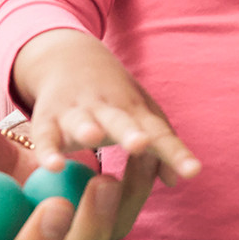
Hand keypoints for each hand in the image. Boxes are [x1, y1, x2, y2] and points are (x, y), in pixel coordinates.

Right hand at [13, 28, 200, 182]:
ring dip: (87, 128)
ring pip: (82, 120)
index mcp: (135, 111)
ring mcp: (76, 111)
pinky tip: (52, 165)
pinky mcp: (48, 118)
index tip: (192, 171)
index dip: (176, 153)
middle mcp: (108, 108)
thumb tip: (175, 182)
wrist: (67, 57)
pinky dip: (47, 149)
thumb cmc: (113, 97)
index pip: (159, 133)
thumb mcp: (140, 115)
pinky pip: (46, 135)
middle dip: (130, 132)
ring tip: (92, 137)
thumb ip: (160, 147)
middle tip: (141, 143)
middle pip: (121, 121)